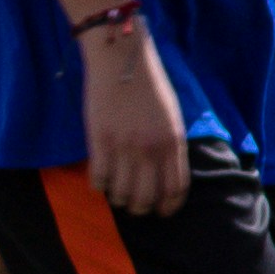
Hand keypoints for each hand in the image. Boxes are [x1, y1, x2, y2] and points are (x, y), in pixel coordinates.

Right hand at [83, 28, 193, 214]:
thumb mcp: (172, 117)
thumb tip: (166, 173)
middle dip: (142, 208)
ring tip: (117, 197)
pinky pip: (98, 177)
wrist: (122, 61)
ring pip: (122, 192)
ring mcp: (124, 146)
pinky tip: (100, 183)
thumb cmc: (150, 87)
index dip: (169, 205)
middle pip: (148, 196)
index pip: (176, 187)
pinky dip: (99, 186)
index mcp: (173, 142)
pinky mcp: (99, 140)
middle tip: (136, 207)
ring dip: (120, 200)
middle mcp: (151, 148)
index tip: (163, 211)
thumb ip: (171, 145)